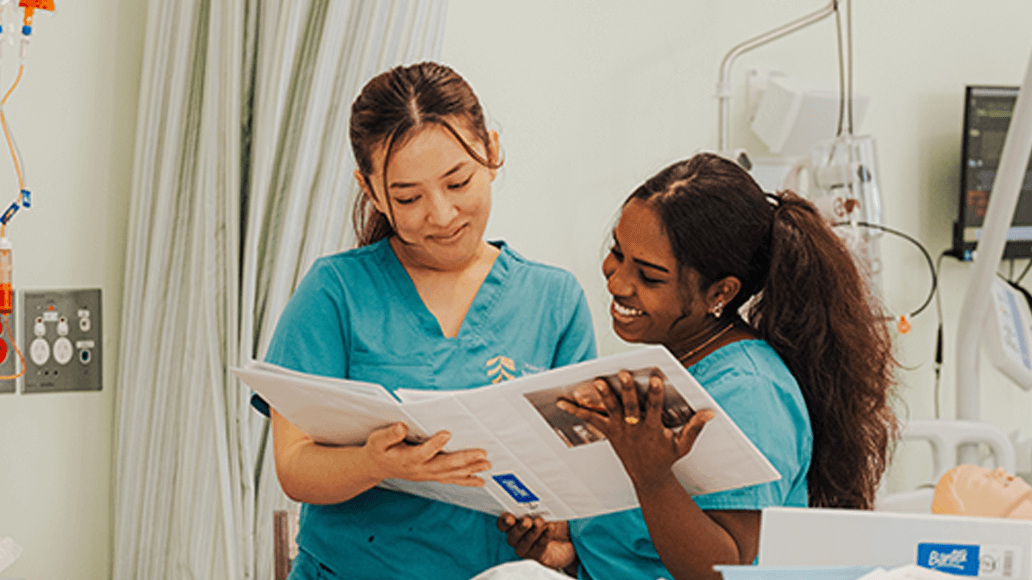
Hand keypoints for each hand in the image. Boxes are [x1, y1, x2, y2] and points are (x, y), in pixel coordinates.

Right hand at [363, 423, 490, 486]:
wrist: (377, 466)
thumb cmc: (379, 450)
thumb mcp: (378, 440)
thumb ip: (389, 435)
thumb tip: (402, 427)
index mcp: (407, 459)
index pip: (423, 452)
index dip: (435, 444)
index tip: (447, 433)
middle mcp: (419, 469)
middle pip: (444, 465)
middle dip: (464, 460)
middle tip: (482, 454)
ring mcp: (427, 475)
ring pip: (451, 474)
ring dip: (470, 470)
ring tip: (486, 465)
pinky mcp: (431, 476)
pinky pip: (451, 480)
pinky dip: (466, 480)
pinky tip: (480, 480)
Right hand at [497, 513, 576, 571]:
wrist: (566, 536)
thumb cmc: (551, 518)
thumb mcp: (544, 508)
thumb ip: (536, 505)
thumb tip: (535, 498)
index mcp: (514, 523)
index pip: (503, 523)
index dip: (504, 521)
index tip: (510, 518)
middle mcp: (517, 537)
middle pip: (513, 535)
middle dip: (520, 527)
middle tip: (527, 521)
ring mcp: (526, 547)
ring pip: (524, 543)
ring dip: (533, 532)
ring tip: (540, 522)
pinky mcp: (538, 555)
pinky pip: (539, 547)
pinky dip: (544, 537)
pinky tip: (549, 529)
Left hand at [557, 371, 714, 493]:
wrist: (648, 477)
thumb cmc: (666, 457)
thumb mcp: (682, 445)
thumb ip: (694, 428)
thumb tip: (710, 412)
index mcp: (653, 428)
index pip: (655, 407)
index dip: (656, 393)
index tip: (657, 378)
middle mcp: (634, 427)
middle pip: (630, 406)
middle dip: (628, 390)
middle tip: (624, 374)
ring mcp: (619, 429)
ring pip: (609, 410)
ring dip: (603, 395)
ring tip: (598, 381)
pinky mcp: (608, 432)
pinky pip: (589, 419)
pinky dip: (575, 410)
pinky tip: (561, 401)